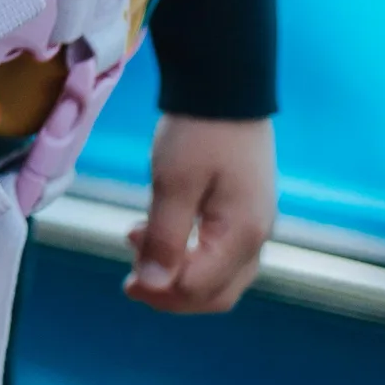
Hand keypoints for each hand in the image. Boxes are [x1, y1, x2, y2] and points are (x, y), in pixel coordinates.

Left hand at [123, 114, 275, 314]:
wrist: (225, 89)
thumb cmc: (198, 134)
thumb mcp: (173, 184)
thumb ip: (164, 238)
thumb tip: (152, 286)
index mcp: (242, 236)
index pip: (202, 289)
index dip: (163, 294)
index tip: (127, 283)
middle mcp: (257, 238)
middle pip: (216, 293)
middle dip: (171, 294)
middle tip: (130, 279)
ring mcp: (254, 226)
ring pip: (218, 276)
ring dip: (178, 275)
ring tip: (137, 244)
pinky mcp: (244, 213)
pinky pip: (218, 254)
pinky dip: (187, 256)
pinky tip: (155, 232)